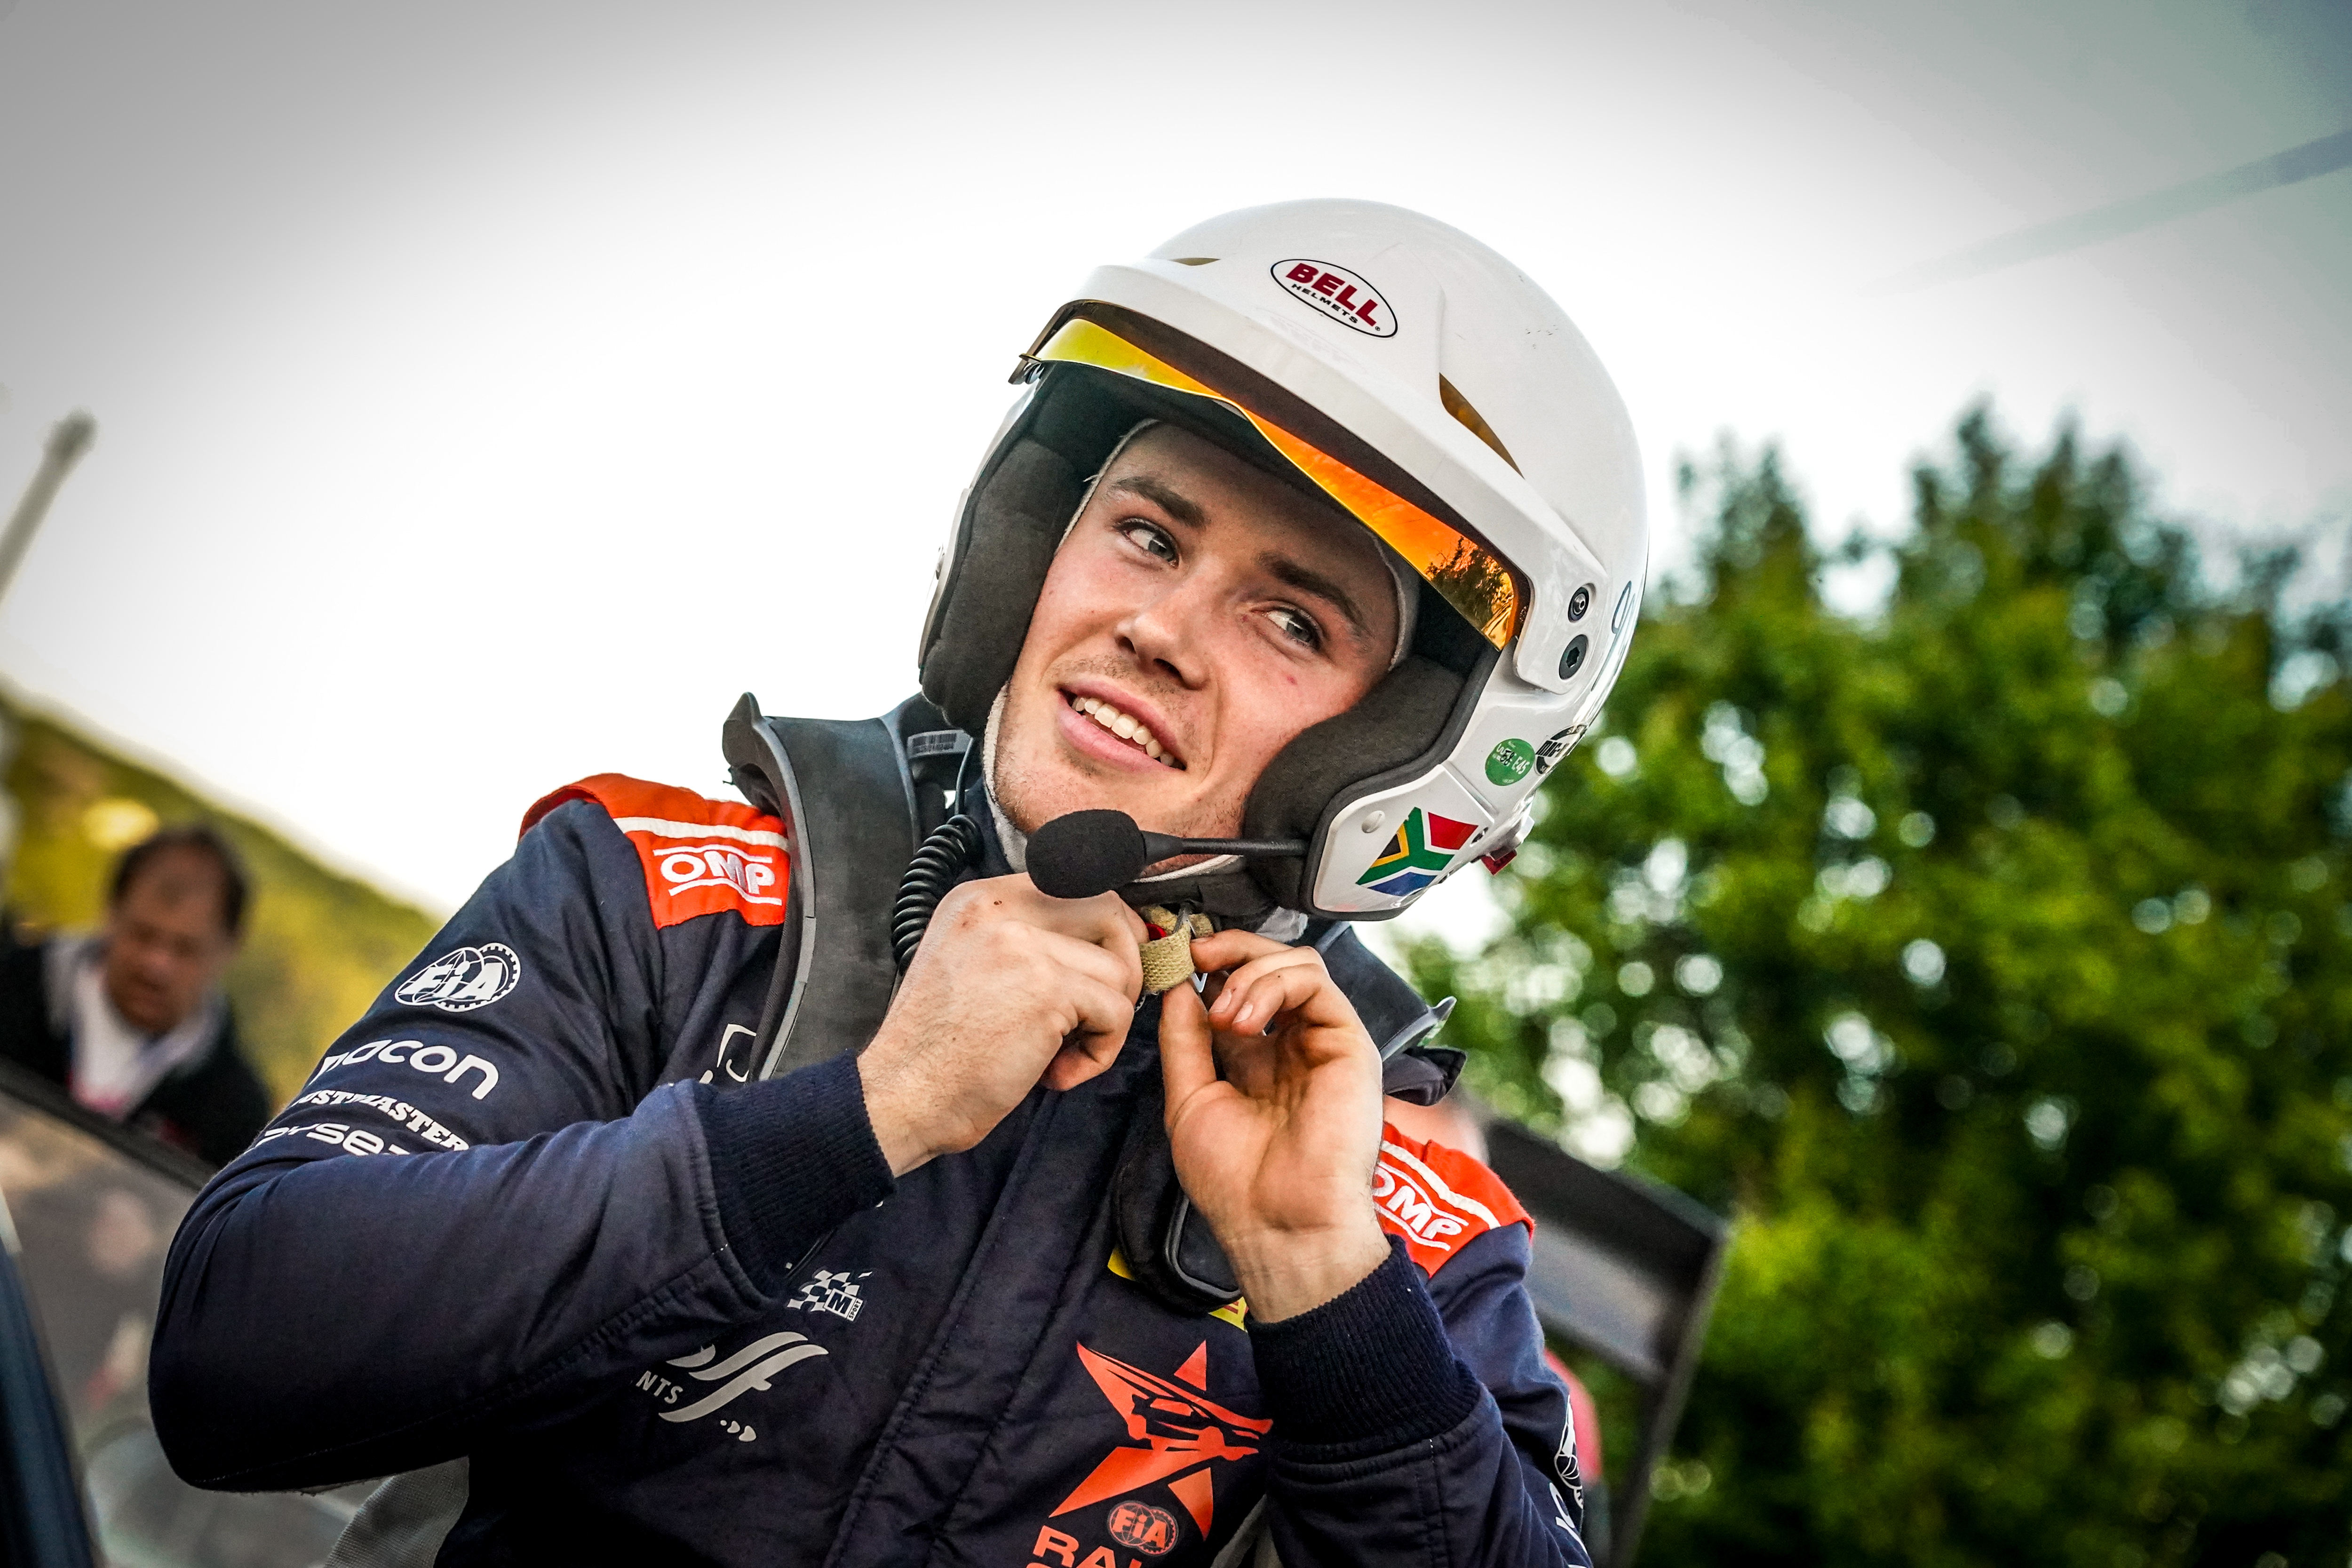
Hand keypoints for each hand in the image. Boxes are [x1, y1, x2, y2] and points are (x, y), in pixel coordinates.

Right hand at [860, 876, 1145, 1175]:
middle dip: (1123, 965)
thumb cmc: (938, 1050)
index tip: (1103, 970)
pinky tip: (1055, 1072)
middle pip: (1106, 910)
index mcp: (980, 899)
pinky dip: (1100, 1052)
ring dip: (1106, 1020)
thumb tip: (1103, 939)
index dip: (1104, 929)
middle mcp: (1000, 909)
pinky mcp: (1046, 990)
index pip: (1073, 885)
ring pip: (1118, 968)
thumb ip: (1024, 942)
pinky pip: (1117, 1012)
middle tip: (1099, 1013)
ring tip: (1062, 1053)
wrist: (902, 1097)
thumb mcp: (969, 965)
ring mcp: (1023, 946)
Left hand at [1159, 931, 1389, 1321]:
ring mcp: (1322, 1042)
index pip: (1238, 990)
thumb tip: (1177, 988)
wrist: (1277, 1222)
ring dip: (1248, 971)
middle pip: (1270, 965)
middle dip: (1230, 949)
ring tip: (1222, 1013)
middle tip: (1195, 955)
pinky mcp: (1348, 1041)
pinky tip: (1244, 1018)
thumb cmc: (1234, 1181)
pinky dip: (1273, 983)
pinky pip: (1316, 981)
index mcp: (1256, 1062)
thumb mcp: (1189, 1099)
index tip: (1175, 961)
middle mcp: (1292, 1046)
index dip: (1210, 967)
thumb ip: (1184, 1041)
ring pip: (1295, 963)